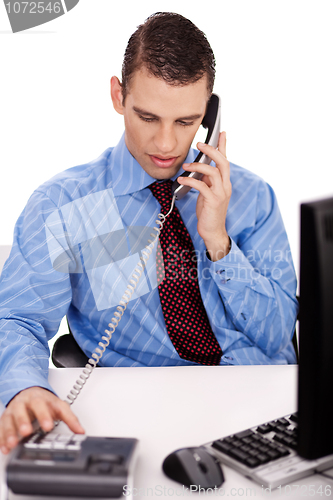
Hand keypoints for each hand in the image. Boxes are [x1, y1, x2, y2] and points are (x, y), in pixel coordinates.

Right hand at [0, 386, 84, 453]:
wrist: (30, 392)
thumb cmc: (44, 401)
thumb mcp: (59, 406)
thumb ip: (70, 418)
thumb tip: (80, 431)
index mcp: (38, 399)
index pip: (41, 405)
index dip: (44, 415)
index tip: (48, 426)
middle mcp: (24, 404)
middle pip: (22, 410)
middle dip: (23, 421)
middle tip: (27, 432)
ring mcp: (13, 411)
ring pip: (9, 420)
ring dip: (10, 432)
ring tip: (13, 443)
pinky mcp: (6, 419)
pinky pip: (2, 428)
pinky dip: (2, 439)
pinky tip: (5, 448)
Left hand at [177, 131, 231, 260]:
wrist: (213, 231)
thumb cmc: (209, 212)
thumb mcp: (208, 193)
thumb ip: (207, 181)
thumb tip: (199, 169)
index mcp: (224, 182)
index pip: (226, 160)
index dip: (224, 146)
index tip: (222, 133)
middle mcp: (225, 186)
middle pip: (223, 162)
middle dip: (212, 151)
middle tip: (200, 144)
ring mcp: (220, 193)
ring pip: (214, 172)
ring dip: (198, 166)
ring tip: (186, 165)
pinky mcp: (213, 201)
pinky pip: (202, 187)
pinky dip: (191, 181)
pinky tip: (182, 179)